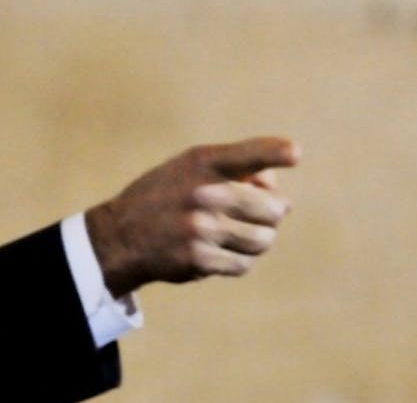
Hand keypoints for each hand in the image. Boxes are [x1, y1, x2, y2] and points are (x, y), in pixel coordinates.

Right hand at [83, 136, 299, 295]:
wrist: (121, 234)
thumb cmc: (166, 195)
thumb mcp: (190, 167)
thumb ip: (236, 170)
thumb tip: (279, 194)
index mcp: (202, 162)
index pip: (245, 155)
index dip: (273, 152)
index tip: (294, 153)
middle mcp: (203, 193)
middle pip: (273, 209)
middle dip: (271, 214)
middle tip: (254, 214)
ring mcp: (201, 228)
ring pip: (264, 240)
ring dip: (256, 240)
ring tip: (234, 234)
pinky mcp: (199, 259)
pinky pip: (244, 264)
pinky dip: (237, 260)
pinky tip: (217, 251)